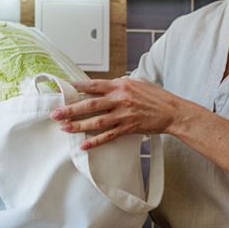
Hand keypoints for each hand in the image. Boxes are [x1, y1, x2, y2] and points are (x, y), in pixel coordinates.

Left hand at [50, 78, 195, 149]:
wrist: (172, 112)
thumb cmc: (156, 97)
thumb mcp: (137, 83)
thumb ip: (119, 84)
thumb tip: (102, 86)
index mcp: (121, 85)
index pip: (94, 85)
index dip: (78, 87)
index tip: (64, 88)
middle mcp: (120, 99)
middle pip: (90, 104)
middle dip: (71, 109)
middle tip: (56, 113)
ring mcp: (124, 115)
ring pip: (96, 121)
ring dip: (78, 125)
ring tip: (64, 128)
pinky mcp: (129, 128)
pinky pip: (109, 136)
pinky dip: (95, 140)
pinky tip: (84, 144)